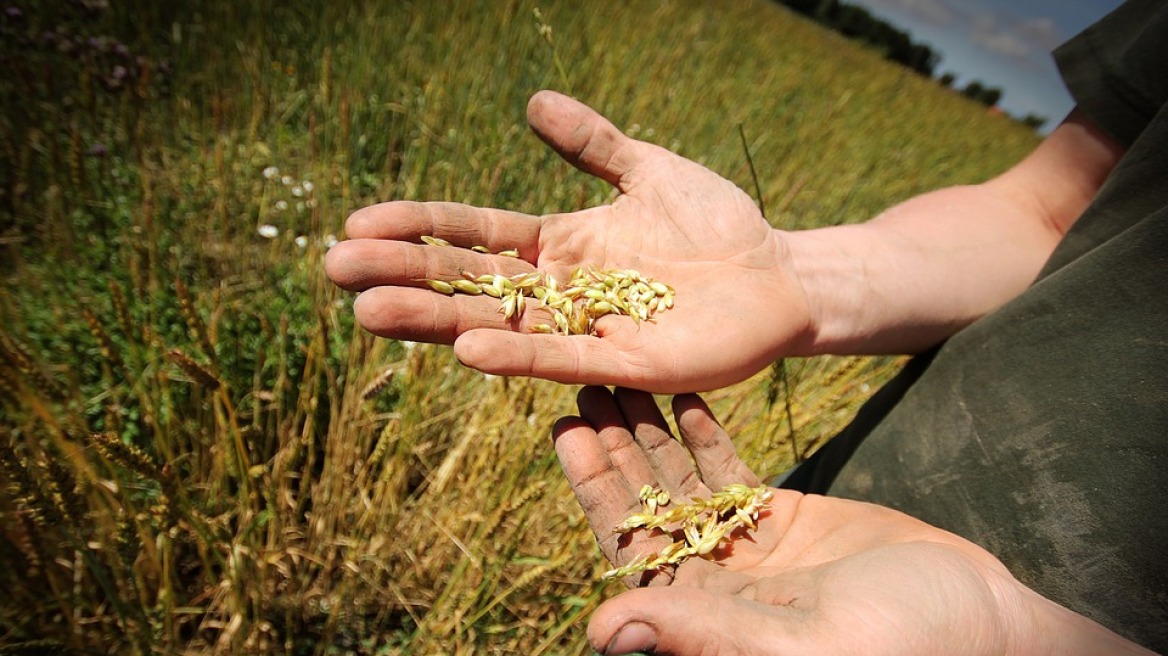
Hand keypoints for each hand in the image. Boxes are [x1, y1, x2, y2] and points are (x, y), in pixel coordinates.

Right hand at [325, 90, 808, 392]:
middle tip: (333, 267)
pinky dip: (516, 356)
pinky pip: (562, 359)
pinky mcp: (627, 365)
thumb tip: (532, 102)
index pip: (473, 235)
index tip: (357, 221)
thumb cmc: (717, 225)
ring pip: (498, 327)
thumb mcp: (647, 170)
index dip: (417, 229)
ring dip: (436, 321)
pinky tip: (468, 349)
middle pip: (468, 284)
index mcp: (558, 246)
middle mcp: (560, 292)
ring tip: (371, 312)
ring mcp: (589, 330)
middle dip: (403, 274)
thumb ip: (592, 143)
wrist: (781, 274)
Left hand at [553, 387, 1152, 654]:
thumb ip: (702, 633)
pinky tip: (685, 393)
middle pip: (646, 506)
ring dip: (652, 431)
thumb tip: (603, 632)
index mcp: (702, 621)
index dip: (596, 488)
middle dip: (616, 445)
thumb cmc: (903, 649)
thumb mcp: (797, 644)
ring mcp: (746, 553)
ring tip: (625, 374)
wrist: (984, 625)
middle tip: (586, 381)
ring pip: (683, 483)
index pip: (629, 548)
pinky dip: (706, 434)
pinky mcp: (784, 523)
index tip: (568, 426)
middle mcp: (711, 587)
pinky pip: (730, 473)